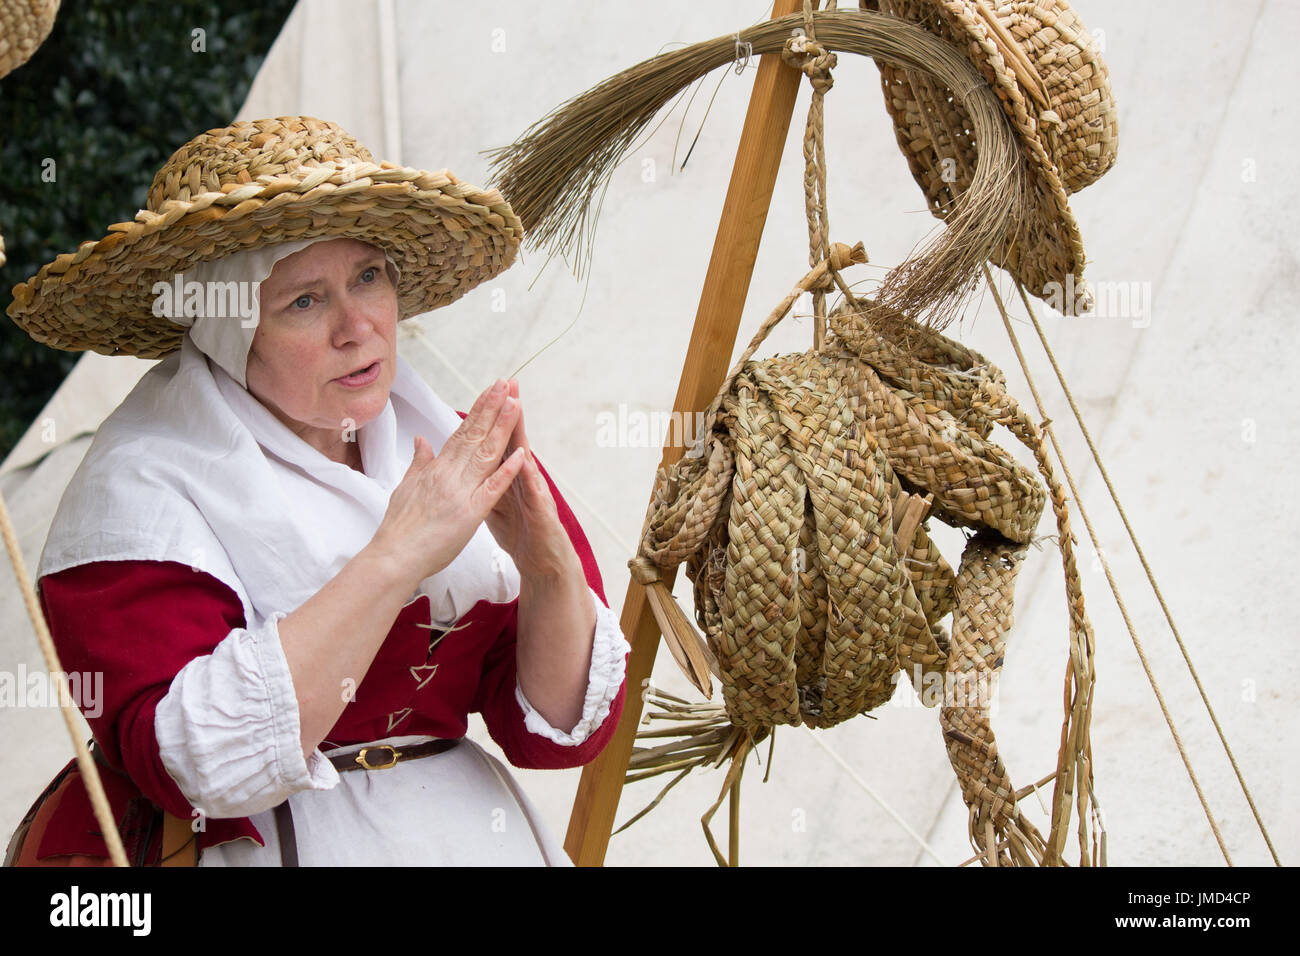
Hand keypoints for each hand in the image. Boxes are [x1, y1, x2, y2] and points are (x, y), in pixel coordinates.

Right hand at [369, 377, 526, 582]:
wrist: (394, 556)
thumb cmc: (399, 527)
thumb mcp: (406, 487)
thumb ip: (418, 462)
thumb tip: (421, 440)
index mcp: (436, 468)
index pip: (460, 432)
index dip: (477, 410)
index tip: (489, 391)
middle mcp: (448, 474)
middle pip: (474, 435)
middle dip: (491, 408)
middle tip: (505, 383)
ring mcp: (460, 492)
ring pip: (485, 454)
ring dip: (502, 428)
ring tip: (515, 404)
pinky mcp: (470, 513)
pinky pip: (492, 489)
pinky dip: (507, 471)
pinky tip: (521, 454)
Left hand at [484, 379, 579, 579]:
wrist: (540, 561)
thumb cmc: (519, 531)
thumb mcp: (492, 501)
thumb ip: (481, 477)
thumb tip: (466, 459)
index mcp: (506, 475)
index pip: (496, 440)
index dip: (490, 417)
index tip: (486, 390)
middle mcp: (522, 478)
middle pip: (512, 440)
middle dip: (508, 412)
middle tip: (507, 383)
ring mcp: (534, 492)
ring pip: (525, 458)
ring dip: (520, 433)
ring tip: (516, 407)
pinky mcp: (541, 512)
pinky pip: (534, 493)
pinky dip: (529, 477)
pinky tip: (525, 461)